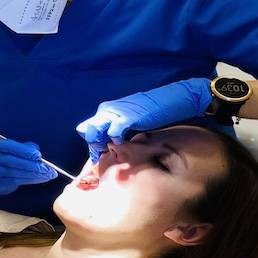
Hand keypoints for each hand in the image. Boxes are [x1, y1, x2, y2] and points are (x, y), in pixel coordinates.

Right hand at [0, 138, 56, 195]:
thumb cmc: (0, 157)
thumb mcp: (7, 148)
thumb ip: (21, 147)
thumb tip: (35, 151)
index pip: (9, 147)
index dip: (24, 151)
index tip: (38, 155)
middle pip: (11, 162)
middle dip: (31, 166)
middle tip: (47, 168)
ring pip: (14, 174)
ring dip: (33, 175)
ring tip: (47, 175)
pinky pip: (16, 182)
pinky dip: (30, 180)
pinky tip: (40, 179)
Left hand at [76, 78, 212, 158]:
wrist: (171, 99)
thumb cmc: (153, 111)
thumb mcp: (131, 119)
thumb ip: (118, 128)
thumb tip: (110, 144)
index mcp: (107, 109)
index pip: (87, 128)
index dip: (92, 143)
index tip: (99, 156)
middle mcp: (107, 109)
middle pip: (87, 131)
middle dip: (94, 146)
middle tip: (104, 158)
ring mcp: (115, 112)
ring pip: (94, 132)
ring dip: (101, 145)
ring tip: (112, 154)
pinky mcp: (126, 117)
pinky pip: (112, 133)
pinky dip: (115, 142)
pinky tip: (123, 146)